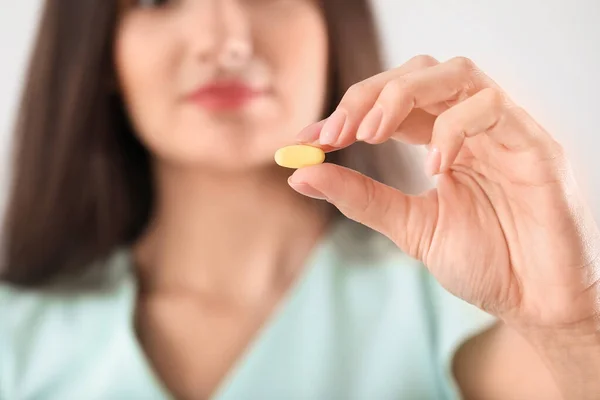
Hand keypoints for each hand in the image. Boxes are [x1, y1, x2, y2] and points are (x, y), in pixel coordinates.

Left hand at [289, 55, 599, 334]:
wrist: (535, 303)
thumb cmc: (484, 262)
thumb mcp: (410, 226)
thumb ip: (360, 198)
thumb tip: (299, 174)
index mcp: (442, 141)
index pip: (391, 102)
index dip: (348, 111)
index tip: (308, 138)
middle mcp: (471, 127)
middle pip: (418, 73)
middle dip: (368, 95)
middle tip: (334, 133)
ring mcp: (503, 131)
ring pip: (454, 74)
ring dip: (402, 95)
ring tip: (370, 135)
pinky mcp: (534, 145)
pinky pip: (491, 108)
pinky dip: (452, 128)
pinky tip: (434, 166)